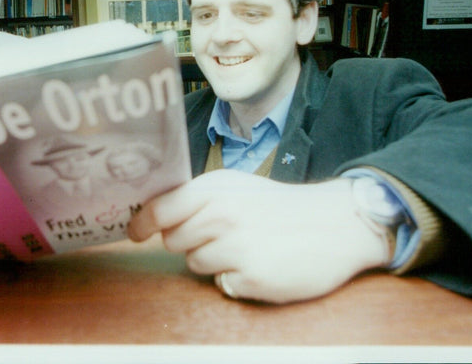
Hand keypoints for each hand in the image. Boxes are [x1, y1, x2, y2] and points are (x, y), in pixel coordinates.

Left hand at [128, 169, 388, 303]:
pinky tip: (260, 264)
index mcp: (214, 190)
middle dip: (189, 241)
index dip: (142, 223)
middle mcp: (220, 216)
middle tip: (221, 233)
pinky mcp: (251, 278)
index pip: (159, 210)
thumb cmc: (282, 206)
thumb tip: (155, 212)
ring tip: (246, 247)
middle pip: (173, 241)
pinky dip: (237, 279)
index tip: (134, 232)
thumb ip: (198, 197)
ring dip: (214, 260)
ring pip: (195, 264)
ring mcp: (235, 248)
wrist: (336, 224)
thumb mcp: (238, 187)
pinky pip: (223, 284)